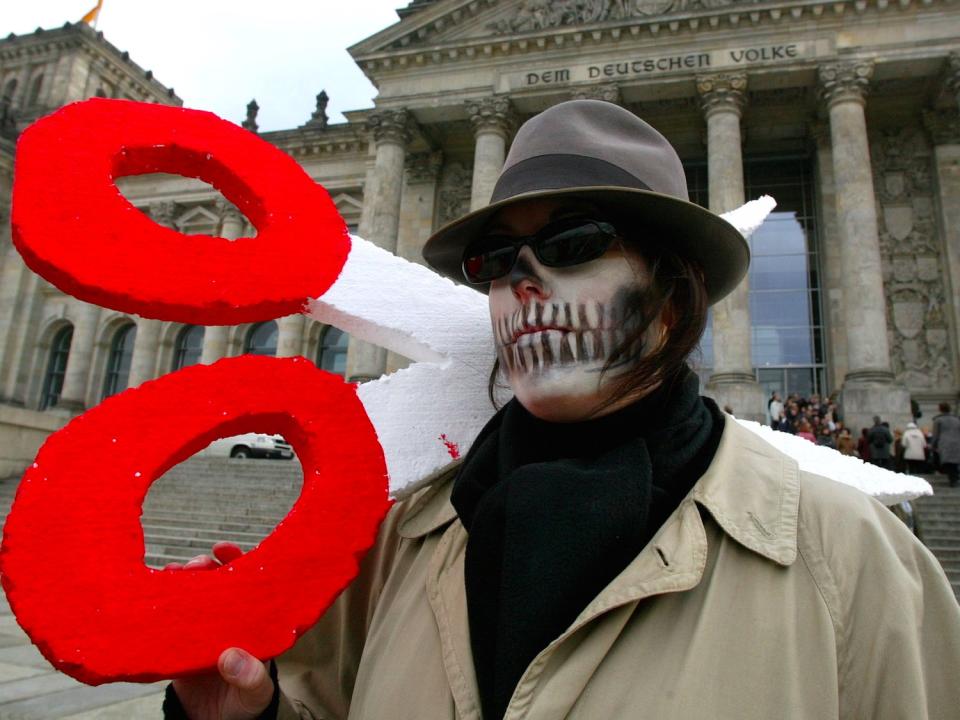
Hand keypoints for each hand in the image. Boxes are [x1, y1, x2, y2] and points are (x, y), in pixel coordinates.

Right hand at [168, 544, 274, 719]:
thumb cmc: (245, 705)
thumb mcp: (255, 694)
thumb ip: (250, 678)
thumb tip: (231, 656)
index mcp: (250, 626)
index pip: (247, 586)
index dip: (236, 562)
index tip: (222, 549)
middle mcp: (226, 622)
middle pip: (215, 585)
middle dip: (203, 568)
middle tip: (193, 565)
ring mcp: (201, 632)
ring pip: (190, 597)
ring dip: (180, 582)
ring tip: (171, 573)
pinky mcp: (177, 648)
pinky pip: (167, 622)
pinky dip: (159, 607)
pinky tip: (150, 596)